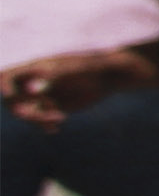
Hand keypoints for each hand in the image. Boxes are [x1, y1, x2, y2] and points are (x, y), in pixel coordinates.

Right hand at [1, 47, 153, 126]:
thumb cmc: (94, 67)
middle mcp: (35, 81)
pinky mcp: (54, 106)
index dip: (3, 85)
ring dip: (36, 118)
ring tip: (58, 118)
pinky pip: (39, 118)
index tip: (10, 95)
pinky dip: (43, 123)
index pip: (7, 76)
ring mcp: (43, 95)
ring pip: (26, 111)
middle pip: (13, 99)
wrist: (111, 75)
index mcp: (35, 67)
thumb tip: (32, 91)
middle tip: (41, 113)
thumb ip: (53, 78)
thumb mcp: (74, 71)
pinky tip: (54, 128)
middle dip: (23, 108)